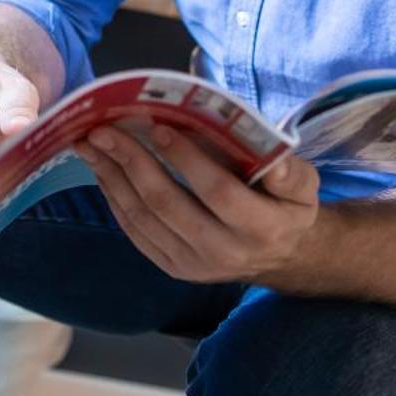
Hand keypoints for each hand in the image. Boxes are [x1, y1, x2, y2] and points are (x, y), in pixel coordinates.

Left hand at [75, 120, 320, 282]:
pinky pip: (136, 233)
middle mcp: (224, 252)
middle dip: (132, 163)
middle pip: (169, 205)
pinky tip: (102, 171)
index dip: (186, 159)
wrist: (279, 257)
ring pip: (144, 219)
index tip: (158, 127)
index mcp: (261, 227)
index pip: (217, 191)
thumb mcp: (304, 187)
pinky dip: (115, 199)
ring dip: (112, 178)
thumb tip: (271, 158)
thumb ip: (291, 172)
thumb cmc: (287, 207)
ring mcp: (194, 265)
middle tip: (103, 129)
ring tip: (90, 144)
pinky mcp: (174, 268)